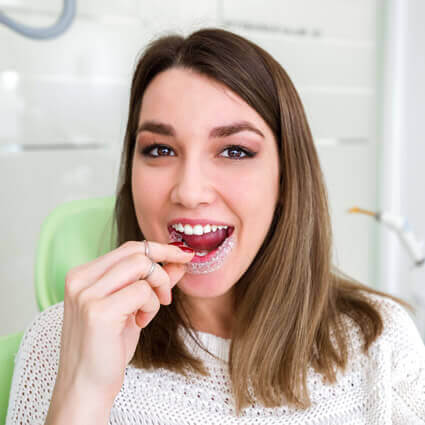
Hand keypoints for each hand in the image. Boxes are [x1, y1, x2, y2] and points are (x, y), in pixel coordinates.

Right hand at [56, 240, 193, 399]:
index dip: (160, 249)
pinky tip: (141, 322)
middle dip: (163, 267)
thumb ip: (151, 281)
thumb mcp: (131, 307)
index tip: (183, 255)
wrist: (85, 387)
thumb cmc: (107, 346)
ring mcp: (87, 294)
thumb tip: (179, 261)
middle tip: (167, 294)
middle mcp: (81, 279)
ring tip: (148, 312)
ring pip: (142, 266)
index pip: (129, 248)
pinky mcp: (98, 311)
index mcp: (83, 275)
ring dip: (156, 288)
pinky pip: (142, 291)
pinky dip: (151, 306)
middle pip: (137, 252)